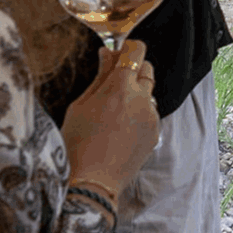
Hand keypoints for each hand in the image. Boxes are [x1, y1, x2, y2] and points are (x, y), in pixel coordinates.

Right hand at [60, 40, 159, 195]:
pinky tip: (120, 128)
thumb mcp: (80, 106)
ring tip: (114, 111)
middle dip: (133, 69)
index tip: (120, 51)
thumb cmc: (77, 143)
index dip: (128, 49)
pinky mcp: (156, 132)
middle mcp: (141, 98)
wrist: (92, 183)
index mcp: (120, 87)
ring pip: (149, 92)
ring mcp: (152, 116)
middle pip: (146, 69)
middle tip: (113, 81)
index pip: (135, 52)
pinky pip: (150, 112)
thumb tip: (107, 53)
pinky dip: (139, 112)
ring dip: (136, 92)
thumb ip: (100, 76)